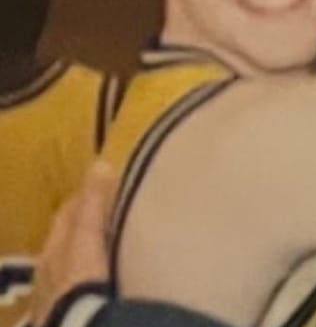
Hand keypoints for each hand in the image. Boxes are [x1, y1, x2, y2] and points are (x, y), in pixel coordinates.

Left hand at [30, 161, 116, 326]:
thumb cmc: (80, 278)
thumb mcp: (88, 236)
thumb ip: (93, 203)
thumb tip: (99, 163)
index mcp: (54, 247)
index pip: (68, 214)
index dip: (84, 199)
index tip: (105, 186)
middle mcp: (48, 269)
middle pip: (65, 241)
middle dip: (82, 227)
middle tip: (108, 218)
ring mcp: (53, 296)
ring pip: (69, 267)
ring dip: (84, 257)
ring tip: (106, 253)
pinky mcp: (63, 316)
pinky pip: (75, 291)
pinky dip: (85, 282)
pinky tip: (98, 286)